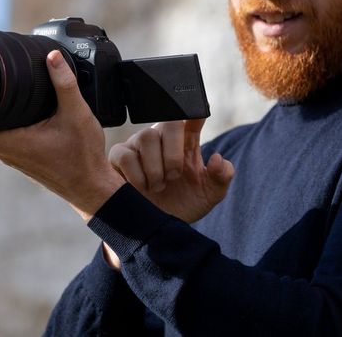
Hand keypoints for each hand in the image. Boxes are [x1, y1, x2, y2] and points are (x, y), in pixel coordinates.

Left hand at [0, 50, 124, 221]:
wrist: (92, 186)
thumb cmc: (83, 156)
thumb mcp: (77, 114)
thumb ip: (65, 84)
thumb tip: (52, 57)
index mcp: (13, 142)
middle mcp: (8, 153)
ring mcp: (15, 158)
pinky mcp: (25, 159)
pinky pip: (3, 141)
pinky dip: (2, 127)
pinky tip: (15, 113)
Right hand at [108, 119, 233, 223]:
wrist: (159, 228)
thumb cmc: (185, 204)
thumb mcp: (210, 194)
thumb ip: (222, 177)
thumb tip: (218, 159)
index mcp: (186, 143)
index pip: (192, 118)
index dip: (195, 114)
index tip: (199, 118)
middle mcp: (162, 139)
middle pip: (168, 123)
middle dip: (174, 153)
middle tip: (175, 177)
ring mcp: (139, 146)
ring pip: (146, 137)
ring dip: (155, 167)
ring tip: (158, 186)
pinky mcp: (119, 157)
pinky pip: (124, 154)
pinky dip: (136, 174)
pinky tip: (142, 188)